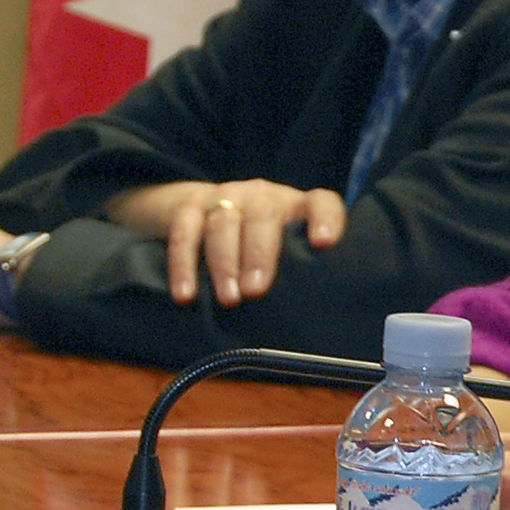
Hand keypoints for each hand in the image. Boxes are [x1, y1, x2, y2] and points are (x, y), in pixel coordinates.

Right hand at [104, 179, 344, 306]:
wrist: (210, 209)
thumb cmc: (264, 243)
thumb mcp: (288, 248)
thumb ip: (303, 269)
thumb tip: (319, 314)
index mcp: (296, 205)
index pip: (321, 203)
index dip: (325, 219)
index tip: (324, 243)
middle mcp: (262, 195)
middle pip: (263, 215)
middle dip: (260, 254)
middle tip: (257, 291)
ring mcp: (224, 197)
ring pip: (223, 224)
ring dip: (224, 263)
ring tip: (229, 299)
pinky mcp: (190, 207)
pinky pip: (183, 234)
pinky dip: (183, 265)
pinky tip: (186, 295)